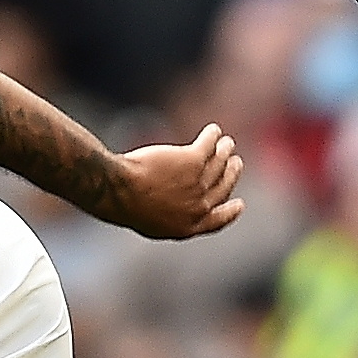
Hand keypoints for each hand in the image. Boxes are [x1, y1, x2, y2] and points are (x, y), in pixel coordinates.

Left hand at [115, 123, 244, 239]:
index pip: (219, 221)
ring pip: (220, 163)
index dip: (231, 212)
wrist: (118, 191)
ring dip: (225, 151)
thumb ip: (169, 217)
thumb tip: (173, 207)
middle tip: (235, 162)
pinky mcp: (193, 160)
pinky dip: (213, 136)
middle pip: (223, 188)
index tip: (239, 204)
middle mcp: (199, 207)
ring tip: (226, 142)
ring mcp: (198, 183)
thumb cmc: (125, 205)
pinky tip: (213, 131)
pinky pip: (210, 144)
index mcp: (188, 227)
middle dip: (232, 174)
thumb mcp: (150, 221)